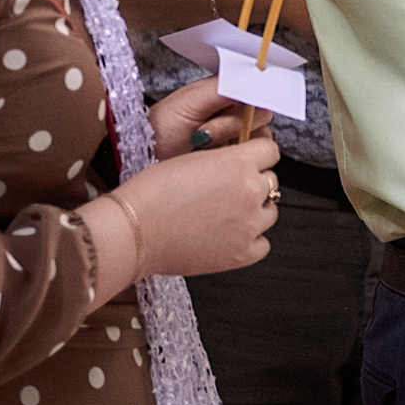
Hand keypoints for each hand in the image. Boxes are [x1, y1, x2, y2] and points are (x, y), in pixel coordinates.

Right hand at [112, 135, 279, 277]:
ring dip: (254, 212)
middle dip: (253, 183)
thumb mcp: (193, 159)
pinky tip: (228, 237)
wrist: (134, 232)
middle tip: (227, 191)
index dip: (257, 156)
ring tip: (225, 216)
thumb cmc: (152, 194)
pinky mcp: (242, 254)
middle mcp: (251, 192)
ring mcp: (249, 225)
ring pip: (270, 212)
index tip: (248, 162)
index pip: (270, 151)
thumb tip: (238, 163)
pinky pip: (263, 244)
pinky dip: (250, 241)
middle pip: (271, 181)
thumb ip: (224, 160)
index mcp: (238, 163)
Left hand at [148, 76, 268, 160]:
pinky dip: (234, 154)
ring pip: (260, 134)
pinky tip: (212, 154)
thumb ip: (222, 88)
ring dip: (232, 138)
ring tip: (204, 142)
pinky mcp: (234, 155)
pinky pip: (252, 153)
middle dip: (234, 122)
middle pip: (262, 111)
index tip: (235, 106)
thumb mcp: (188, 101)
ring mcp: (235, 134)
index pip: (255, 87)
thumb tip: (252, 79)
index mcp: (223, 90)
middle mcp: (233, 110)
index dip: (250, 96)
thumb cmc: (159, 129)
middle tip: (206, 129)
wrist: (146, 159)